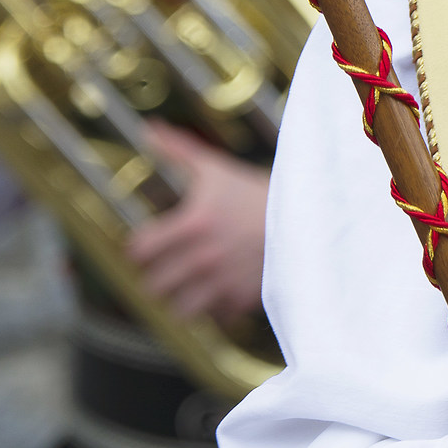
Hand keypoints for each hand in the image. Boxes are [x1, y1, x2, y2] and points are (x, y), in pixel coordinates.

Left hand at [125, 123, 269, 325]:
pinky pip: (214, 317)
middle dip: (157, 277)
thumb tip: (149, 131)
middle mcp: (202, 257)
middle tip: (166, 269)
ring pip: (178, 310)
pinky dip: (214, 309)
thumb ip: (178, 151)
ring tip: (188, 288)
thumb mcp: (217, 169)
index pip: (139, 252)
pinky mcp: (242, 299)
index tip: (148, 247)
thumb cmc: (259, 193)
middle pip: (153, 286)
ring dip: (181, 300)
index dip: (140, 249)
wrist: (308, 217)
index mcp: (191, 225)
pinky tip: (220, 293)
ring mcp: (222, 282)